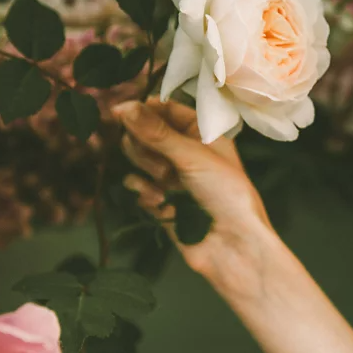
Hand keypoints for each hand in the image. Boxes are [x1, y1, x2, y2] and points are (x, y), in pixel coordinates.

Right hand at [113, 98, 274, 285]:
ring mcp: (171, 176)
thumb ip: (156, 132)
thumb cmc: (225, 194)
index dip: (143, 110)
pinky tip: (159, 203)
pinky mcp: (160, 200)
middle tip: (162, 164)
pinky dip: (144, 193)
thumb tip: (123, 106)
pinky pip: (136, 185)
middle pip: (145, 133)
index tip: (120, 111)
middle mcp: (186, 151)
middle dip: (147, 147)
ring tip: (166, 186)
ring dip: (146, 170)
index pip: (165, 109)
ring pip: (138, 158)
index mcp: (202, 133)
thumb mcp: (192, 156)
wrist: (232, 246)